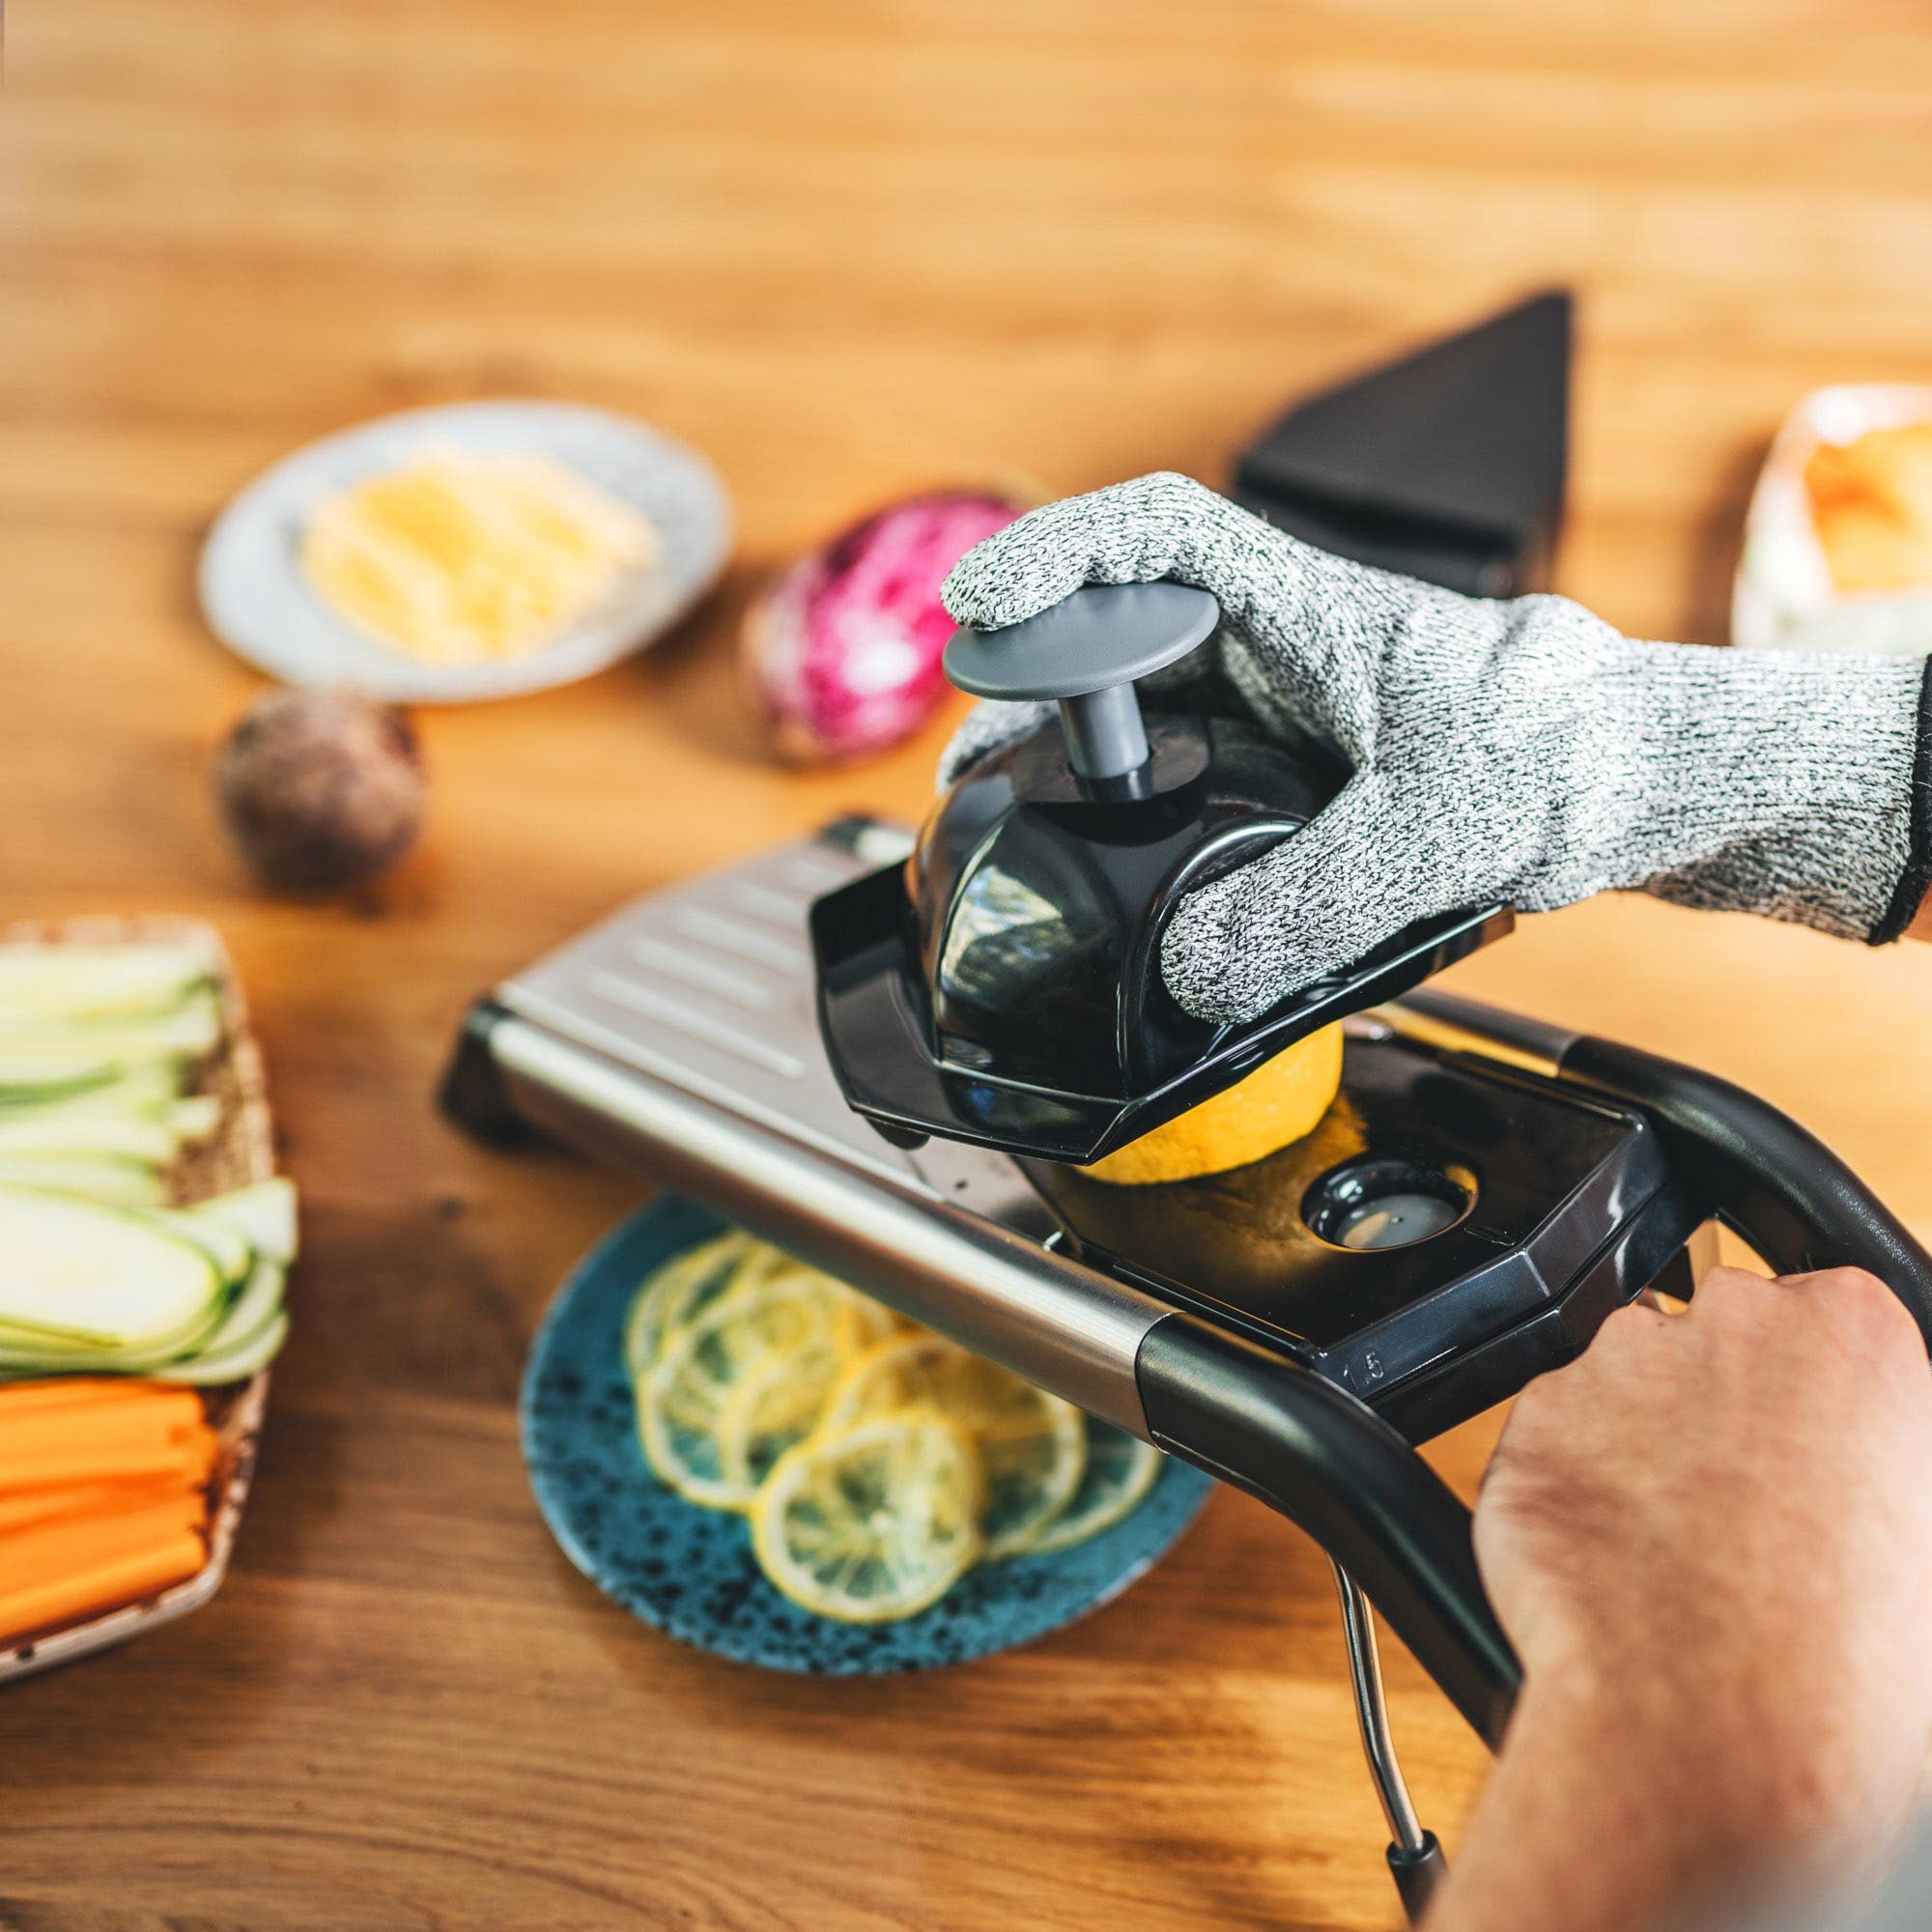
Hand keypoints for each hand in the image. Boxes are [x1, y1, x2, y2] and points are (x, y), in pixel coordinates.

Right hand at [941, 474, 1926, 1025]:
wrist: (1648, 789)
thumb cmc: (1575, 756)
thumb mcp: (1439, 828)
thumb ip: (1313, 902)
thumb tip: (1192, 972)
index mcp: (1310, 612)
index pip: (1157, 536)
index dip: (1053, 557)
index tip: (976, 609)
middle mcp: (1285, 654)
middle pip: (1125, 639)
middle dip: (1036, 689)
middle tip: (980, 765)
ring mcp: (1293, 719)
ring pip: (1157, 725)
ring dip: (1085, 767)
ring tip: (1021, 826)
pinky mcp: (1308, 783)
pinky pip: (1201, 793)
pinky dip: (1150, 830)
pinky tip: (1133, 888)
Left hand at [1432, 1267, 1931, 1931]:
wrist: (1710, 1720)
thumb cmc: (1837, 1655)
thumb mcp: (1909, 1533)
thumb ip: (1859, 1453)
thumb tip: (1830, 1468)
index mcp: (1850, 1329)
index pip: (1817, 1312)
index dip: (1800, 1392)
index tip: (1793, 1444)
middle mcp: (1729, 1318)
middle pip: (1711, 1334)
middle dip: (1709, 1401)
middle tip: (1726, 1504)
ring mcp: (1619, 1358)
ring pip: (1620, 1381)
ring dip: (1631, 1438)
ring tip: (1665, 1548)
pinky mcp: (1533, 1413)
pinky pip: (1552, 1437)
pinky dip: (1567, 1483)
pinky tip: (1603, 1558)